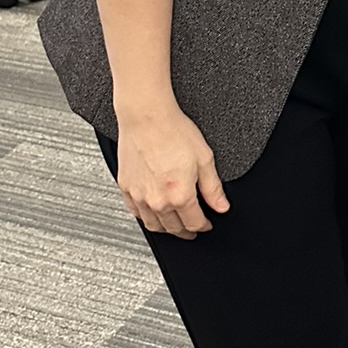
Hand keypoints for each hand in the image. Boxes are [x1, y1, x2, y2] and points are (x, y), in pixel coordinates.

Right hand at [115, 97, 228, 237]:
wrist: (146, 117)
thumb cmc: (173, 131)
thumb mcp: (204, 158)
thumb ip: (213, 188)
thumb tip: (221, 206)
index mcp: (180, 195)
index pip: (194, 223)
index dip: (204, 226)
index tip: (206, 224)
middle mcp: (158, 200)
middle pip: (174, 228)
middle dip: (186, 230)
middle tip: (192, 228)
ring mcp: (139, 196)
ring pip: (153, 225)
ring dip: (166, 229)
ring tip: (174, 225)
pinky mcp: (126, 187)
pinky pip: (135, 212)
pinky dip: (145, 217)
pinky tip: (152, 213)